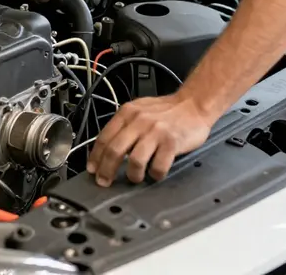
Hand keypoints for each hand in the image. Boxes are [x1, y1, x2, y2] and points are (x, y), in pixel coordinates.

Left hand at [86, 94, 212, 185]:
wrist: (193, 104)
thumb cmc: (167, 110)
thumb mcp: (139, 110)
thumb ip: (124, 125)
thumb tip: (106, 147)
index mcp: (128, 113)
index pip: (104, 137)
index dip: (95, 157)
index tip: (92, 169)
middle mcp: (139, 121)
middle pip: (115, 150)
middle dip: (106, 170)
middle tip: (104, 181)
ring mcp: (155, 132)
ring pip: (135, 160)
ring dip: (132, 175)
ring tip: (135, 177)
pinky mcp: (171, 142)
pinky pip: (158, 167)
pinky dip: (154, 175)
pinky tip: (155, 173)